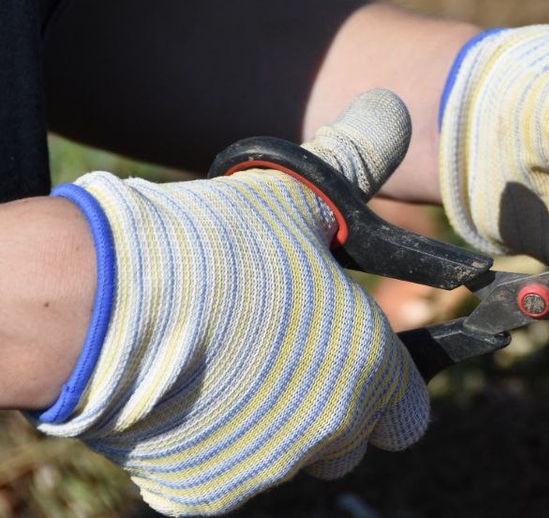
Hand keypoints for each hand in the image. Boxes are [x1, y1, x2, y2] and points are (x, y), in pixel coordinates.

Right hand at [37, 90, 427, 515]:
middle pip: (351, 441)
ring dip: (273, 425)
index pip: (408, 408)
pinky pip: (224, 474)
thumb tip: (393, 106)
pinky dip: (210, 444)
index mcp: (370, 368)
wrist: (102, 302)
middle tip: (284, 354)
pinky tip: (185, 392)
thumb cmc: (216, 247)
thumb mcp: (298, 194)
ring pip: (289, 458)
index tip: (354, 352)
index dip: (388, 382)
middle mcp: (330, 431)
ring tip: (227, 364)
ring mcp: (267, 467)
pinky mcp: (203, 491)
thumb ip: (359, 157)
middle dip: (331, 408)